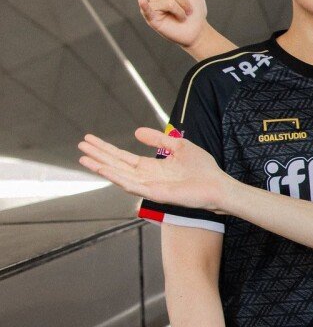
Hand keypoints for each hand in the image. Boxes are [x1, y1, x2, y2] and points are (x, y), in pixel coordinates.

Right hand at [79, 129, 230, 211]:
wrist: (218, 186)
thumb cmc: (203, 169)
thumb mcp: (179, 147)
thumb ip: (158, 139)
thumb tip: (135, 132)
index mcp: (152, 167)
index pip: (123, 157)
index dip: (106, 149)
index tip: (90, 139)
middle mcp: (147, 177)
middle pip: (117, 165)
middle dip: (98, 155)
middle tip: (80, 146)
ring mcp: (150, 186)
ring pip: (120, 175)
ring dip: (101, 167)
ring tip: (84, 158)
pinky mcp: (156, 194)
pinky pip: (133, 185)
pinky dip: (117, 178)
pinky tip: (104, 170)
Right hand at [138, 0, 207, 47]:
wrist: (198, 31)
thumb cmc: (195, 11)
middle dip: (183, 0)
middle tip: (189, 10)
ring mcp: (153, 7)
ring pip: (163, 1)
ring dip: (178, 9)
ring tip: (182, 17)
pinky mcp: (152, 19)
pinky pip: (148, 10)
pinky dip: (145, 6)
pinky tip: (141, 0)